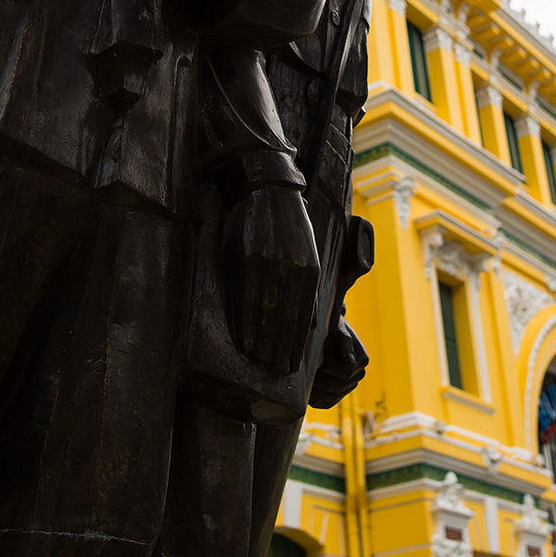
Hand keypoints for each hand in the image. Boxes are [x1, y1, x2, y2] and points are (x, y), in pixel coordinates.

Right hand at [224, 184, 320, 373]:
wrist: (266, 186)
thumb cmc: (285, 223)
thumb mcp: (305, 251)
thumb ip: (308, 288)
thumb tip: (311, 324)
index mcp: (309, 268)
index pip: (303, 316)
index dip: (296, 344)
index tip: (290, 366)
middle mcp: (293, 268)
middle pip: (287, 318)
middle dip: (281, 348)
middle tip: (275, 370)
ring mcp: (270, 263)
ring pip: (267, 311)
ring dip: (263, 340)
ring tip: (259, 361)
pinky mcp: (248, 256)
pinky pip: (248, 296)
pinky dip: (246, 321)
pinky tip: (244, 338)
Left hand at [308, 316, 368, 408]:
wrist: (331, 331)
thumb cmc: (333, 328)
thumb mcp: (338, 330)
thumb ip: (345, 342)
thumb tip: (350, 361)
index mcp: (362, 359)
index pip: (344, 373)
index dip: (328, 371)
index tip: (317, 364)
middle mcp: (360, 373)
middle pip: (339, 387)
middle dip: (322, 382)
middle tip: (308, 375)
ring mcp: (352, 383)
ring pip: (335, 396)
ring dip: (319, 394)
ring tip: (306, 386)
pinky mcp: (343, 390)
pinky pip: (332, 401)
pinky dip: (319, 401)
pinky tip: (309, 396)